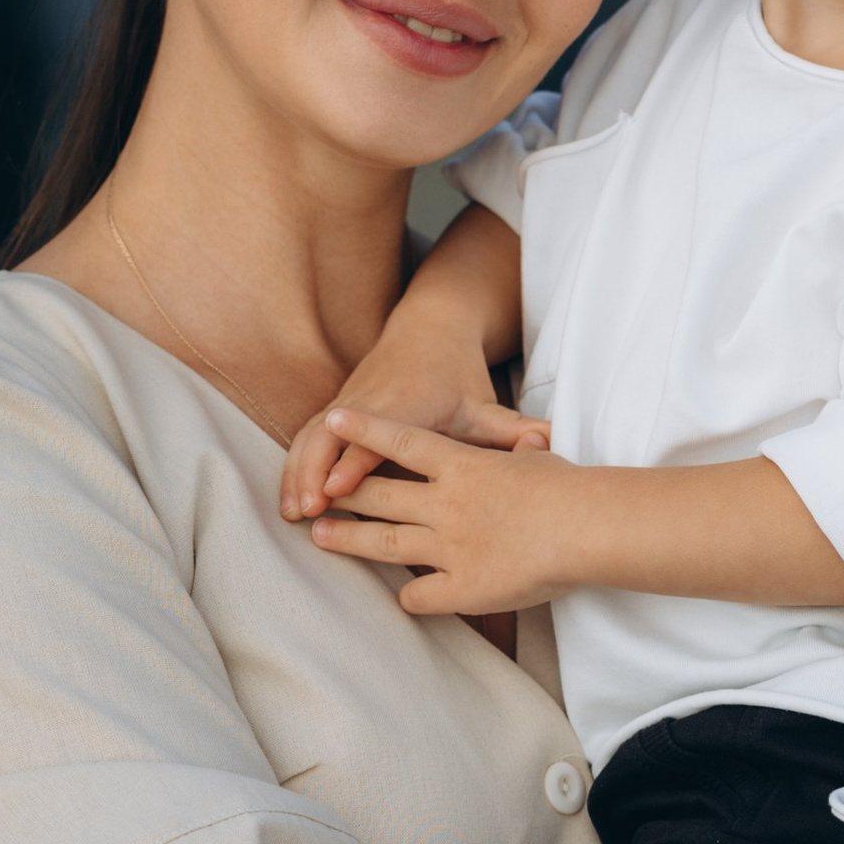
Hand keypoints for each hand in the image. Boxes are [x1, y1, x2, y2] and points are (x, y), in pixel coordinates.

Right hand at [283, 364, 545, 523]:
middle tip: (306, 510)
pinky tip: (290, 501)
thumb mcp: (484, 406)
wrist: (430, 329)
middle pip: (331, 438)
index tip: (338, 488)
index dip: (354, 462)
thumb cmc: (459, 376)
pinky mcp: (337, 410)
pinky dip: (295, 467)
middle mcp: (370, 404)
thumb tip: (552, 442)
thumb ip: (513, 431)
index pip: (374, 437)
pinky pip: (308, 438)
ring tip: (290, 514)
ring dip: (298, 474)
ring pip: (313, 438)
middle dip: (314, 472)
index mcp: (404, 406)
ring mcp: (348, 405)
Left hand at [305, 409, 576, 614]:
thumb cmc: (572, 490)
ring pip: (386, 543)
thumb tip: (536, 438)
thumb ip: (522, 451)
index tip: (336, 419)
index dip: (365, 431)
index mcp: (464, 466)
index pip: (403, 442)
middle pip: (381, 495)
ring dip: (349, 540)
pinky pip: (420, 596)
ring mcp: (450, 546)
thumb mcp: (539, 458)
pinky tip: (404, 598)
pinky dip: (409, 597)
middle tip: (316, 499)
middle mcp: (447, 504)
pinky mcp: (462, 586)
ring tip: (320, 537)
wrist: (588, 528)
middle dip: (345, 496)